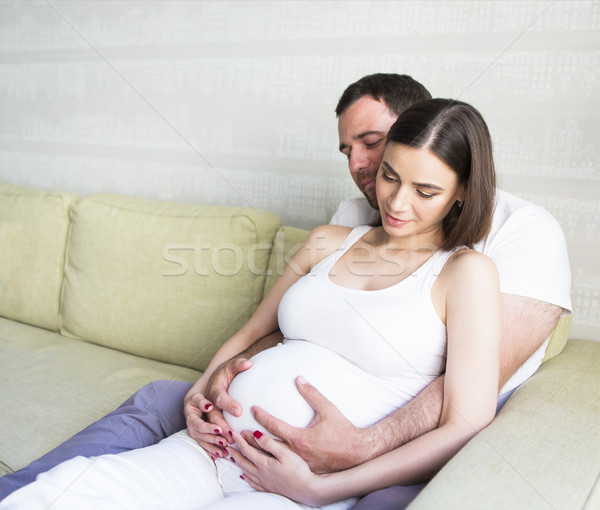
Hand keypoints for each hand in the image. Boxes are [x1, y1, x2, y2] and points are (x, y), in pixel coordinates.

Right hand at [184, 358, 252, 456]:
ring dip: (210, 439)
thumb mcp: (230, 367)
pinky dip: (208, 447)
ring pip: (198, 431)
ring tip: (224, 445)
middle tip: (229, 434)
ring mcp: (196, 417)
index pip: (217, 397)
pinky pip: (200, 439)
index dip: (227, 404)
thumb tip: (249, 363)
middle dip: (215, 427)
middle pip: (204, 418)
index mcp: (210, 391)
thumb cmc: (223, 375)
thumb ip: (238, 364)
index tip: (239, 411)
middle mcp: (199, 406)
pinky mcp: (198, 427)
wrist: (213, 381)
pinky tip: (220, 454)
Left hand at [230, 430, 323, 505]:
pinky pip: (252, 482)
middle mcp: (261, 474)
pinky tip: (244, 476)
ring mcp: (265, 482)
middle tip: (228, 445)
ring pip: (246, 471)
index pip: (247, 450)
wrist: (307, 490)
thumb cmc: (298, 470)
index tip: (233, 433)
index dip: (239, 440)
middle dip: (235, 452)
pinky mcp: (270, 488)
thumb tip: (255, 434)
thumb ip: (269, 443)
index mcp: (264, 463)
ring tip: (232, 457)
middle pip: (244, 461)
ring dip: (238, 463)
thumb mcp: (285, 453)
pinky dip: (246, 477)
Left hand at [252, 376, 367, 472]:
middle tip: (237, 432)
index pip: (275, 426)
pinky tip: (257, 467)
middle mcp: (297, 454)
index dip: (262, 416)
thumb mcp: (328, 409)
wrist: (357, 452)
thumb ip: (312, 393)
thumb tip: (299, 378)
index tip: (253, 408)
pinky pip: (281, 471)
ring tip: (241, 449)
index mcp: (300, 438)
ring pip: (272, 462)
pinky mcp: (303, 472)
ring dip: (256, 455)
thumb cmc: (343, 430)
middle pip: (268, 447)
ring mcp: (299, 466)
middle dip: (251, 439)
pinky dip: (267, 468)